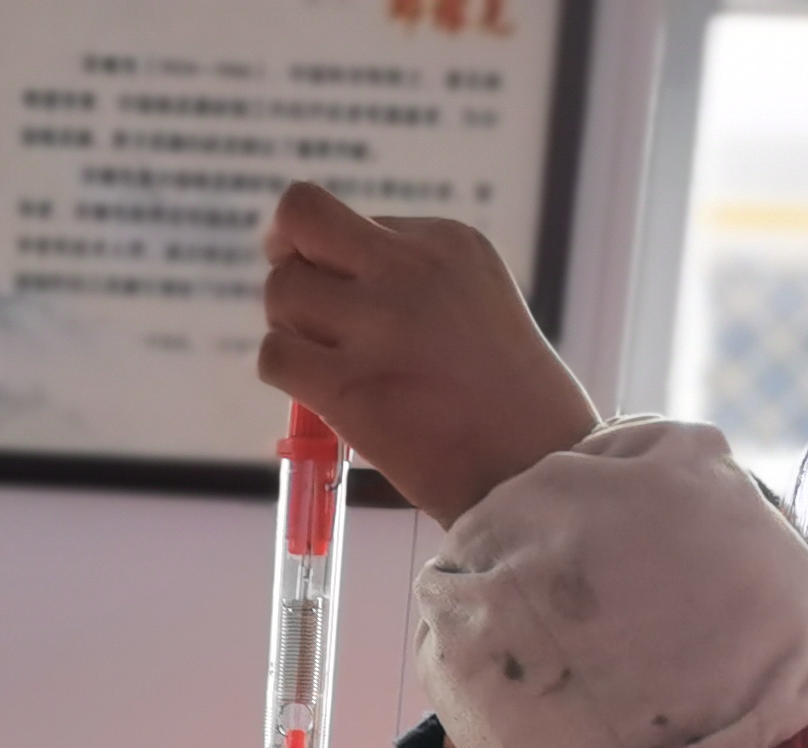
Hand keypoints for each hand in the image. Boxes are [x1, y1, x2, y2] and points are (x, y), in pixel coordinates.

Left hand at [260, 182, 600, 524]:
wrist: (534, 470)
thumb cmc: (506, 400)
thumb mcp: (476, 299)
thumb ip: (409, 277)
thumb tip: (324, 276)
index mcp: (444, 241)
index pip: (348, 222)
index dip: (330, 261)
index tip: (345, 298)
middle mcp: (408, 267)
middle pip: (299, 218)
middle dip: (286, 260)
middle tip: (303, 311)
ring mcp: (378, 324)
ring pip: (280, 291)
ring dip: (288, 329)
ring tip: (327, 366)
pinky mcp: (349, 386)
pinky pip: (274, 356)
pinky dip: (284, 376)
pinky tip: (320, 399)